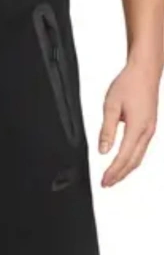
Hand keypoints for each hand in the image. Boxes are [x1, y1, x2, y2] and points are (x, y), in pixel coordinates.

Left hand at [99, 59, 159, 186]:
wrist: (145, 70)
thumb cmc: (129, 83)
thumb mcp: (111, 106)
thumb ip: (107, 130)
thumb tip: (103, 150)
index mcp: (138, 127)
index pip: (123, 157)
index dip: (113, 172)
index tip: (104, 181)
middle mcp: (147, 131)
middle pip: (133, 162)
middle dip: (119, 175)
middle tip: (106, 184)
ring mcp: (151, 130)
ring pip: (138, 157)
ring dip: (126, 170)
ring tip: (113, 177)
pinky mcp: (150, 127)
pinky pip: (141, 150)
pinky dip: (132, 160)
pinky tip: (124, 163)